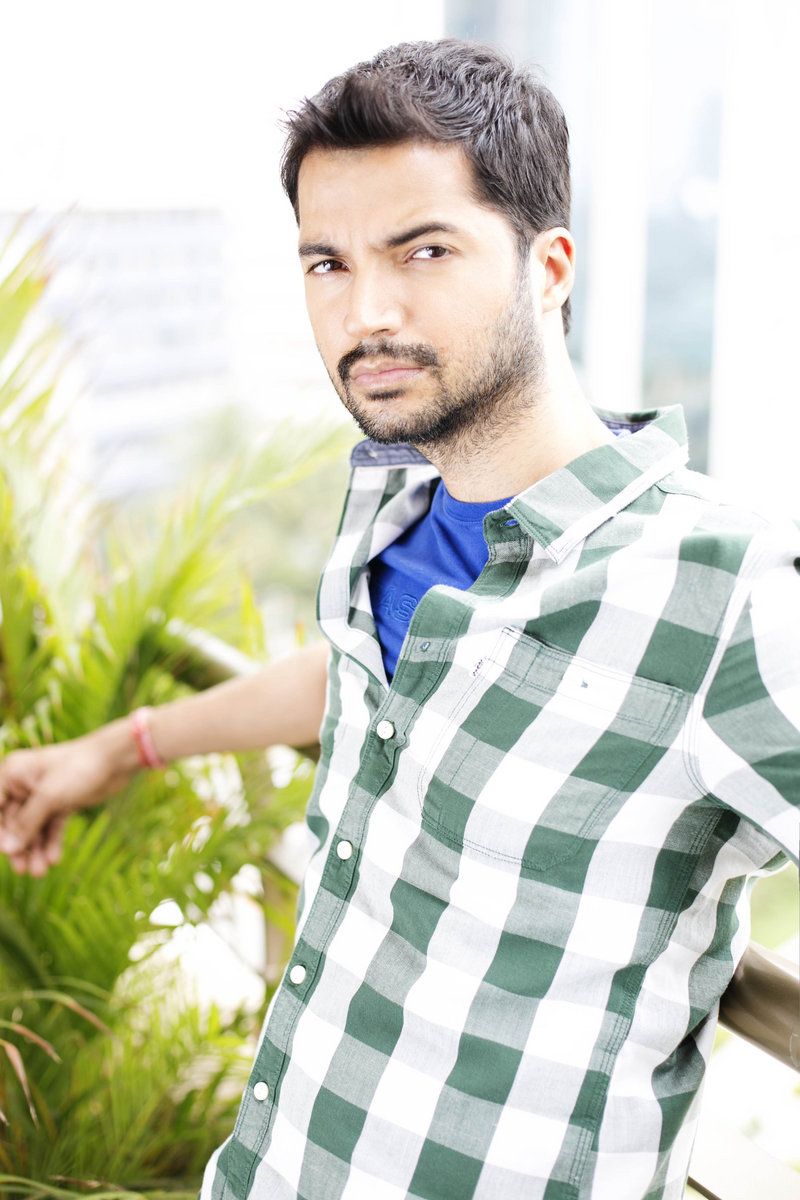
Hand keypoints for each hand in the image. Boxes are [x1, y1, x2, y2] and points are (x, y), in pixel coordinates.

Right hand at [0, 723, 139, 876]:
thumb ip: (27, 823)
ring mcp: (42, 794)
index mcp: (13, 773)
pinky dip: (51, 842)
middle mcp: (24, 784)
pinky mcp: (60, 803)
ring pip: (33, 828)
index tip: (5, 852)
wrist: (116, 760)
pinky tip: (54, 859)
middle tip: (24, 870)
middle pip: (13, 822)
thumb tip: (7, 850)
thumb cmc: (79, 768)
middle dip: (19, 846)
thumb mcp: (49, 797)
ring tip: (40, 872)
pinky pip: (50, 826)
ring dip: (35, 849)